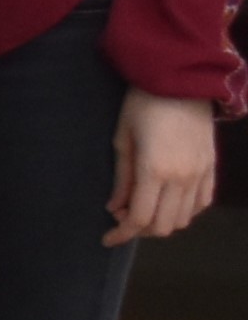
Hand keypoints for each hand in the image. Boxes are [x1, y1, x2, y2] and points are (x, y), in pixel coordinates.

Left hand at [109, 86, 221, 245]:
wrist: (182, 80)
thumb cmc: (143, 105)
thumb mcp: (122, 139)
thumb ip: (121, 178)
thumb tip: (115, 207)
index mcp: (155, 170)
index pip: (140, 218)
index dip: (122, 233)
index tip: (107, 239)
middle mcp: (183, 177)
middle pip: (164, 225)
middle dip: (140, 229)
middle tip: (121, 217)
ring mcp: (201, 173)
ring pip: (185, 218)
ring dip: (162, 221)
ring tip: (141, 206)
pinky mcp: (212, 166)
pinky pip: (202, 202)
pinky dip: (184, 210)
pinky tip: (167, 202)